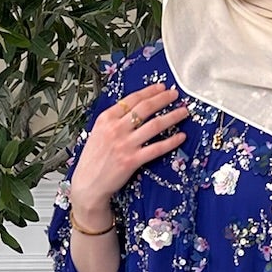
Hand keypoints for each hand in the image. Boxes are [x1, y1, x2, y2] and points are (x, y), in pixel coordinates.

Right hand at [69, 82, 189, 220]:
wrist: (87, 184)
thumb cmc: (92, 160)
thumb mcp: (98, 133)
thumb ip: (113, 120)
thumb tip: (133, 109)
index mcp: (106, 119)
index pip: (131, 99)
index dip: (149, 92)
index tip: (161, 87)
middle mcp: (115, 129)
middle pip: (145, 108)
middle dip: (163, 99)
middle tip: (175, 95)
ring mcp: (125, 144)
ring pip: (155, 125)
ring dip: (172, 116)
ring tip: (184, 112)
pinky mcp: (132, 160)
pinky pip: (157, 148)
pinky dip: (171, 141)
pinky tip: (181, 137)